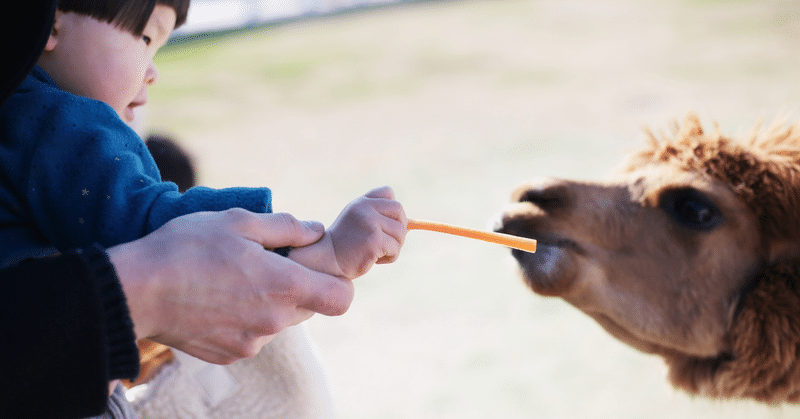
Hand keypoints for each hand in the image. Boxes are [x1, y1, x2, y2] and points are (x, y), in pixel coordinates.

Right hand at [108, 209, 354, 363]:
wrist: (134, 292)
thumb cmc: (186, 248)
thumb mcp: (239, 221)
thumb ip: (287, 227)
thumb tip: (315, 231)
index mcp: (284, 287)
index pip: (341, 298)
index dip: (336, 281)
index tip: (316, 266)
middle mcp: (274, 322)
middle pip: (309, 307)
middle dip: (297, 286)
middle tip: (265, 264)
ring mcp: (252, 342)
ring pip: (279, 321)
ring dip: (268, 302)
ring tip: (233, 279)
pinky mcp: (230, 355)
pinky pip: (253, 335)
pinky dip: (244, 318)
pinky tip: (216, 299)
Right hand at [290, 186, 406, 278]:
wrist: (326, 261)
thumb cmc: (345, 245)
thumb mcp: (359, 222)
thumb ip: (379, 216)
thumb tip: (412, 225)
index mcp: (361, 202)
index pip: (388, 192)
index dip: (391, 210)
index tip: (384, 224)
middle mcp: (365, 208)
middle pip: (399, 211)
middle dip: (399, 228)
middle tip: (386, 242)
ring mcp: (369, 223)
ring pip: (400, 233)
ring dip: (394, 246)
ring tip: (377, 252)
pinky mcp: (374, 240)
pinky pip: (395, 249)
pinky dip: (390, 257)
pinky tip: (374, 260)